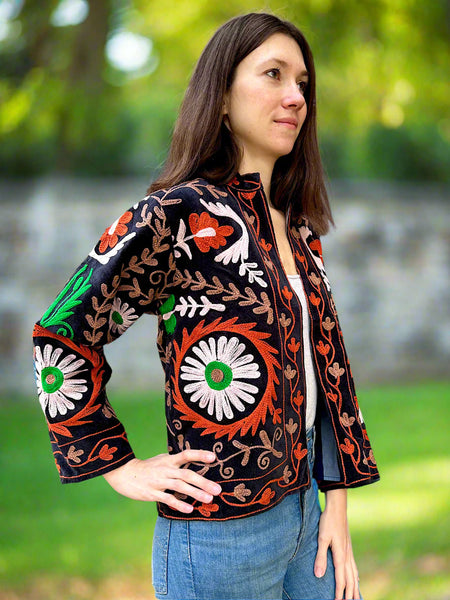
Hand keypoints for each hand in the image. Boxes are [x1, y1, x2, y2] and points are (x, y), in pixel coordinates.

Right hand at [102, 450, 221, 513]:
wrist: (125, 474)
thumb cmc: (148, 467)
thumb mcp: (162, 460)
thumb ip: (177, 462)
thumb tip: (195, 461)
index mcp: (169, 460)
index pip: (186, 454)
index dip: (200, 455)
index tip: (213, 457)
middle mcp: (165, 469)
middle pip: (187, 474)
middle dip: (204, 482)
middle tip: (218, 489)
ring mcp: (159, 481)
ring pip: (180, 487)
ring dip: (196, 493)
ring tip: (209, 499)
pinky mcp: (152, 493)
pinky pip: (168, 499)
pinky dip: (179, 504)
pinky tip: (190, 509)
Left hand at [313, 489, 359, 599]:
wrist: (338, 507)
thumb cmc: (328, 521)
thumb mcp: (321, 538)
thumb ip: (320, 557)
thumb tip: (318, 575)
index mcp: (340, 555)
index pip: (340, 579)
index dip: (339, 592)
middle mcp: (347, 555)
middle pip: (350, 579)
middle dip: (350, 594)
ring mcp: (349, 551)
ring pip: (354, 574)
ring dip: (354, 587)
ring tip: (355, 598)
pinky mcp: (348, 547)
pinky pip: (354, 566)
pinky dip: (355, 576)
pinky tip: (356, 579)